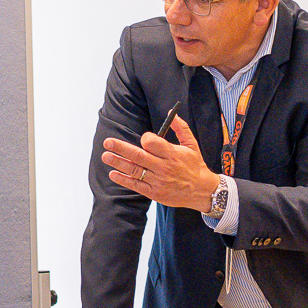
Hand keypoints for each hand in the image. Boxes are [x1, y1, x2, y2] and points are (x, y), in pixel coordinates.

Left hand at [101, 115, 219, 210]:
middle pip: (138, 156)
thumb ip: (181, 129)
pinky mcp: (154, 193)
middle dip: (121, 148)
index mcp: (172, 154)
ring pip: (134, 170)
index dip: (146, 139)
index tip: (145, 139)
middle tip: (108, 142)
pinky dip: (123, 180)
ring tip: (106, 156)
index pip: (152, 143)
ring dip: (118, 163)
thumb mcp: (192, 145)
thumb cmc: (195, 166)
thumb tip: (171, 114)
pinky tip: (113, 173)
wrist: (202, 191)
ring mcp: (158, 181)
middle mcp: (164, 167)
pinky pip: (136, 185)